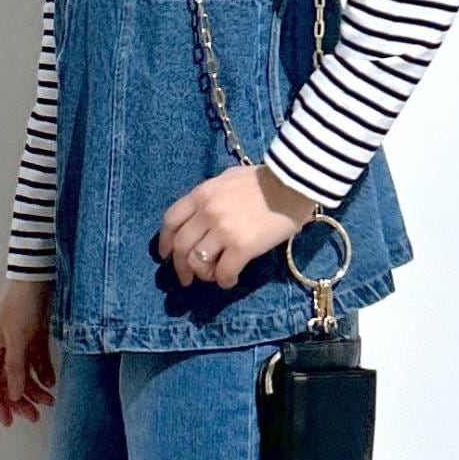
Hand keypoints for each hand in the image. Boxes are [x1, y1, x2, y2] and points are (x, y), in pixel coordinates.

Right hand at [0, 279, 56, 425]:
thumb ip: (15, 369)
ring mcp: (17, 346)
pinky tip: (51, 383)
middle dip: (19, 401)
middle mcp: (0, 351)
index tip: (9, 420)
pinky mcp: (33, 340)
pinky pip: (36, 364)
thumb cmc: (21, 305)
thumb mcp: (18, 339)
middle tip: (34, 416)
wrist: (37, 279)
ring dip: (34, 390)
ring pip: (22, 376)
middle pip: (6, 384)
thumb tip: (13, 395)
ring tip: (50, 400)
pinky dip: (43, 374)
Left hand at [158, 163, 318, 288]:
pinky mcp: (242, 247)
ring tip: (214, 276)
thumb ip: (211, 194)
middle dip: (180, 267)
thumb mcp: (229, 178)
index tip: (166, 254)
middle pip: (181, 246)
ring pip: (198, 262)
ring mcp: (223, 230)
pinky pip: (223, 272)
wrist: (293, 184)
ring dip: (203, 275)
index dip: (165, 241)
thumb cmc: (265, 179)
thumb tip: (203, 210)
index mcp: (201, 194)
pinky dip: (224, 280)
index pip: (171, 220)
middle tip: (186, 279)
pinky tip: (230, 280)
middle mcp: (207, 212)